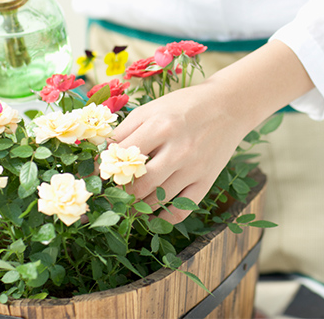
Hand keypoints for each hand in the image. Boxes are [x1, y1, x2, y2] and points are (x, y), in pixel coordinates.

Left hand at [114, 81, 248, 223]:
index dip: (104, 170)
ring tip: (127, 203)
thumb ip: (125, 130)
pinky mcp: (207, 180)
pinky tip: (153, 213)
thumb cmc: (183, 105)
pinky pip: (181, 210)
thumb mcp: (151, 108)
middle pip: (138, 184)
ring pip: (156, 200)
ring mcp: (194, 167)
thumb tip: (100, 155)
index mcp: (159, 126)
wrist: (228, 105)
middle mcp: (177, 149)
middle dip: (119, 193)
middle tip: (110, 195)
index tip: (95, 178)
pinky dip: (163, 218)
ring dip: (137, 206)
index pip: (121, 157)